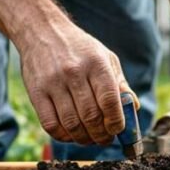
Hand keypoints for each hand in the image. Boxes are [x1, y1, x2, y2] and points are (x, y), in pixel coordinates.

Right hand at [17, 13, 136, 145]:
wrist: (41, 30)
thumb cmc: (79, 48)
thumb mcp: (106, 57)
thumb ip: (120, 84)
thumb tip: (133, 108)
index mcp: (96, 64)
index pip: (109, 101)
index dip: (116, 123)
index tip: (118, 131)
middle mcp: (74, 73)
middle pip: (91, 117)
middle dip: (101, 135)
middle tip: (105, 139)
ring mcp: (53, 83)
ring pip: (71, 124)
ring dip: (84, 139)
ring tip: (90, 139)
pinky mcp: (36, 92)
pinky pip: (50, 124)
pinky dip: (63, 136)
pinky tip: (71, 134)